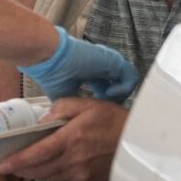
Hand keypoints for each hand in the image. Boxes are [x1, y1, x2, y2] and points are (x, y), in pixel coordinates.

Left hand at [0, 98, 126, 180]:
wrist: (141, 142)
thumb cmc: (114, 120)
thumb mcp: (87, 104)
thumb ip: (62, 108)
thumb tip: (43, 120)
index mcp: (73, 139)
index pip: (38, 154)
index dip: (18, 161)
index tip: (3, 165)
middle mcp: (75, 161)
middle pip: (40, 170)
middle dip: (22, 169)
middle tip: (8, 166)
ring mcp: (83, 175)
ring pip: (52, 176)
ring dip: (38, 171)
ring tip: (28, 163)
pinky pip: (66, 178)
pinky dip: (58, 171)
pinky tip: (59, 162)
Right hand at [18, 27, 138, 102]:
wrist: (50, 59)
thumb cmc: (52, 73)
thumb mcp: (65, 96)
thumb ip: (76, 105)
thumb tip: (75, 121)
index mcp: (92, 72)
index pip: (106, 87)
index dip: (106, 101)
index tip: (99, 111)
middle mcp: (102, 67)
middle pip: (118, 86)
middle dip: (114, 100)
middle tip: (106, 109)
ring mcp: (109, 63)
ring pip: (126, 82)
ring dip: (119, 95)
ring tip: (107, 101)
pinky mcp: (114, 61)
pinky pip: (130, 78)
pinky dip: (123, 89)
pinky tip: (108, 94)